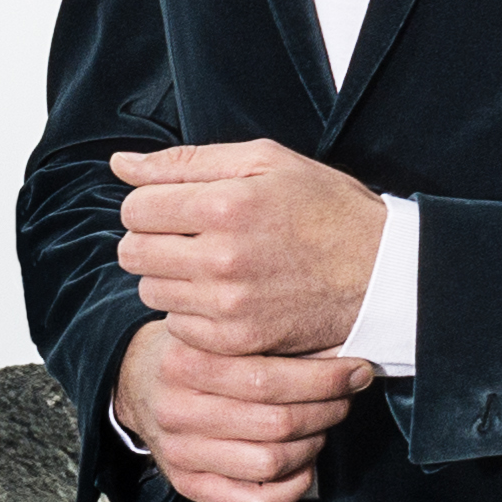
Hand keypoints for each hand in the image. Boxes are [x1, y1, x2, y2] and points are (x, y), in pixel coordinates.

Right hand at [107, 323, 364, 501]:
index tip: (355, 370)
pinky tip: (303, 464)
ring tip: (323, 424)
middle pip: (276, 423)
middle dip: (327, 409)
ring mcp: (180, 452)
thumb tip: (340, 343)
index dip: (325, 378)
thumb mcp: (216, 328)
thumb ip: (263, 334)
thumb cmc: (194, 351)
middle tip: (346, 396)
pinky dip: (292, 488)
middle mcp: (178, 410)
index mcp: (186, 363)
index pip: (269, 379)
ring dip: (313, 444)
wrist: (138, 382)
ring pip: (271, 463)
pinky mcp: (187, 484)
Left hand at [113, 140, 384, 359]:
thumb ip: (186, 162)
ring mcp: (228, 305)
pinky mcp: (237, 340)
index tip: (173, 207)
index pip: (135, 207)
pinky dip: (191, 311)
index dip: (148, 204)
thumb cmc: (324, 207)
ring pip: (150, 291)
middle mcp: (221, 258)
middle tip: (187, 237)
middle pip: (132, 252)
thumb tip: (120, 164)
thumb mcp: (265, 161)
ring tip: (210, 265)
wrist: (381, 272)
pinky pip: (178, 326)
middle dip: (151, 241)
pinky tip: (224, 295)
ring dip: (170, 277)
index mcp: (224, 205)